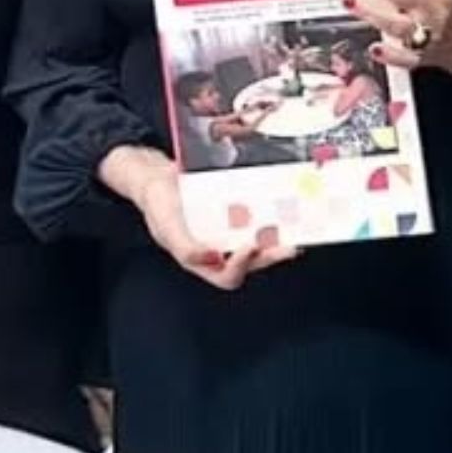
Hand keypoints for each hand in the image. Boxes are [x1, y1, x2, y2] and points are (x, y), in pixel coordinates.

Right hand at [101, 145, 293, 290]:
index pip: (227, 276)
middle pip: (251, 262)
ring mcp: (229, 231)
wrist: (157, 177)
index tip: (249, 246)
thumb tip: (212, 259)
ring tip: (294, 229)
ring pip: (259, 241)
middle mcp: (220, 249)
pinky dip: (269, 216)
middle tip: (289, 246)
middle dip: (271, 255)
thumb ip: (186, 248)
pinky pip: (255, 218)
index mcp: (203, 260)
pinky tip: (281, 206)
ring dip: (277, 239)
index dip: (241, 266)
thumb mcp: (166, 228)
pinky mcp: (235, 212)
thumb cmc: (159, 206)